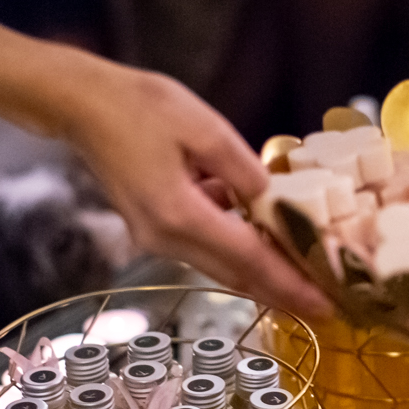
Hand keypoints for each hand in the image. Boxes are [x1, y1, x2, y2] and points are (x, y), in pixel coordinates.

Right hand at [59, 59, 331, 317]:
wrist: (83, 105)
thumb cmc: (138, 107)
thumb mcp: (205, 127)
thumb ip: (244, 170)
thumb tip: (273, 200)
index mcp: (180, 214)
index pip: (249, 260)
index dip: (290, 284)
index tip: (324, 304)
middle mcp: (165, 238)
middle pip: (235, 275)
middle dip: (281, 290)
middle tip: (325, 303)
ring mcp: (154, 237)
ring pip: (219, 264)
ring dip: (260, 271)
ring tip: (303, 272)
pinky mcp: (151, 228)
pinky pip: (202, 246)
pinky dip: (235, 247)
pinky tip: (260, 232)